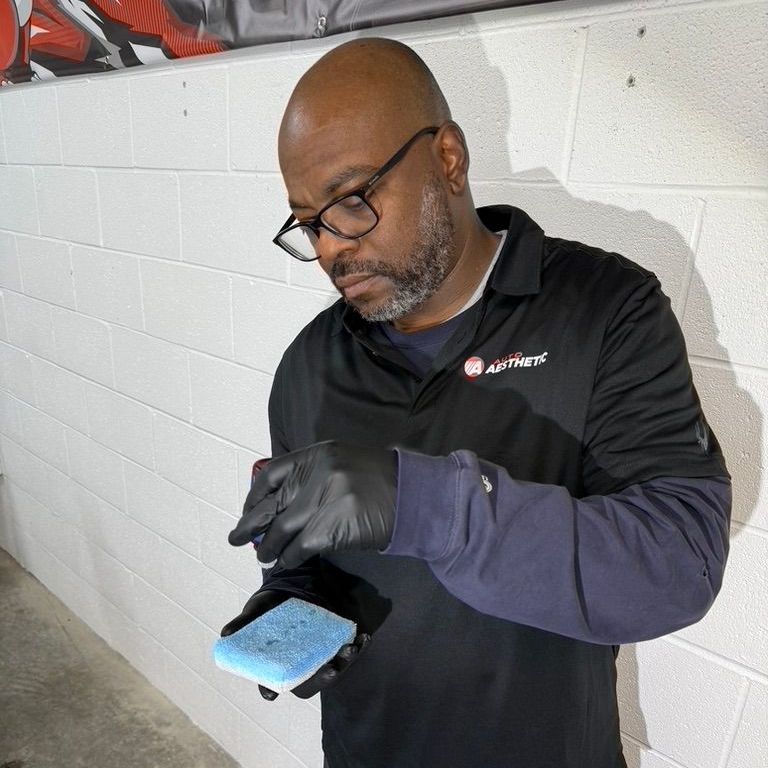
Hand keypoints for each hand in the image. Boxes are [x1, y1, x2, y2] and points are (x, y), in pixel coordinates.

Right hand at [219, 589, 370, 700]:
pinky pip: (350, 650)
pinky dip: (358, 646)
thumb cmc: (272, 607)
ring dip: (343, 662)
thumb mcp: (257, 611)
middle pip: (308, 681)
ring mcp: (320, 654)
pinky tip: (362, 638)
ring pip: (332, 667)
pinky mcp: (336, 643)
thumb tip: (226, 633)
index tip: (271, 691)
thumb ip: (245, 622)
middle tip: (330, 670)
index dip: (271, 687)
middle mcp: (300, 663)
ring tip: (350, 650)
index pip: (274, 682)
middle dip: (321, 677)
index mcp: (278, 662)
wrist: (296, 587)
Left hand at [228, 441, 396, 568]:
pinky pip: (300, 547)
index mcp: (318, 454)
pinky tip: (285, 563)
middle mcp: (318, 472)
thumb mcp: (344, 465)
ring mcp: (325, 499)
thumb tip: (281, 506)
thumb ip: (314, 477)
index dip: (255, 494)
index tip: (249, 509)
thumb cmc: (382, 483)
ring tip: (262, 557)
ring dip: (269, 547)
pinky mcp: (332, 526)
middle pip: (273, 502)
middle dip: (251, 523)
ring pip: (283, 528)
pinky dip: (289, 557)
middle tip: (235, 538)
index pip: (273, 473)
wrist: (416, 497)